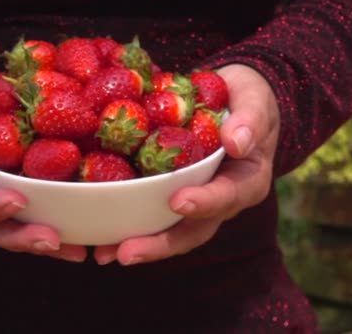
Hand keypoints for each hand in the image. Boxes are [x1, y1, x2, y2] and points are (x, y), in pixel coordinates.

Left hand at [94, 64, 279, 264]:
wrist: (231, 100)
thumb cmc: (246, 99)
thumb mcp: (254, 99)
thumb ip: (250, 118)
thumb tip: (237, 143)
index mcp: (245, 181)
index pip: (227, 196)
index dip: (204, 202)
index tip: (177, 201)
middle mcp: (219, 201)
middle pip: (192, 231)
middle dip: (159, 244)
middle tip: (126, 252)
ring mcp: (193, 202)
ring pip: (167, 231)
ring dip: (137, 244)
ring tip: (103, 253)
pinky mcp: (168, 195)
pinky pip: (148, 214)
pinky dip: (124, 224)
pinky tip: (97, 233)